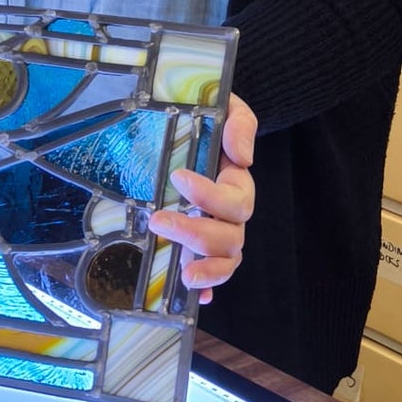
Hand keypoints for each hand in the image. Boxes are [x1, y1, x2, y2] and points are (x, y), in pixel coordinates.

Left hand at [148, 94, 254, 305]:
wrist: (191, 120)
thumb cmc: (208, 116)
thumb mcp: (227, 106)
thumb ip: (239, 123)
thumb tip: (243, 158)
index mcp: (236, 182)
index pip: (233, 198)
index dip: (208, 194)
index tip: (177, 177)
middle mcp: (230, 212)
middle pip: (229, 236)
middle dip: (196, 232)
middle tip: (158, 219)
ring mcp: (217, 231)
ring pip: (225, 258)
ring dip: (207, 268)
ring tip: (184, 274)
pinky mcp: (199, 242)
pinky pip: (213, 271)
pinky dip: (208, 286)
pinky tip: (196, 295)